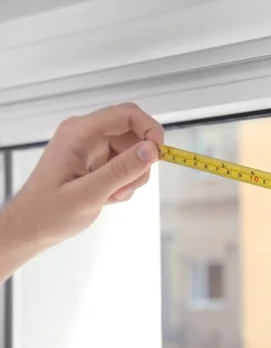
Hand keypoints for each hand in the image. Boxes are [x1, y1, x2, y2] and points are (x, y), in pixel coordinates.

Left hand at [3, 102, 163, 250]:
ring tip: (113, 195)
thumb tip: (152, 150)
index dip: (150, 130)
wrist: (30, 229)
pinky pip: (125, 165)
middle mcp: (87, 135)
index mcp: (80, 133)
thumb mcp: (88, 194)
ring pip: (133, 152)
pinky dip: (125, 183)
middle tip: (129, 186)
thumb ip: (121, 170)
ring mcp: (92, 148)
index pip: (127, 115)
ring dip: (132, 176)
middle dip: (140, 162)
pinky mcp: (97, 162)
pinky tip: (109, 197)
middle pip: (134, 135)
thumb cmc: (49, 213)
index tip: (159, 155)